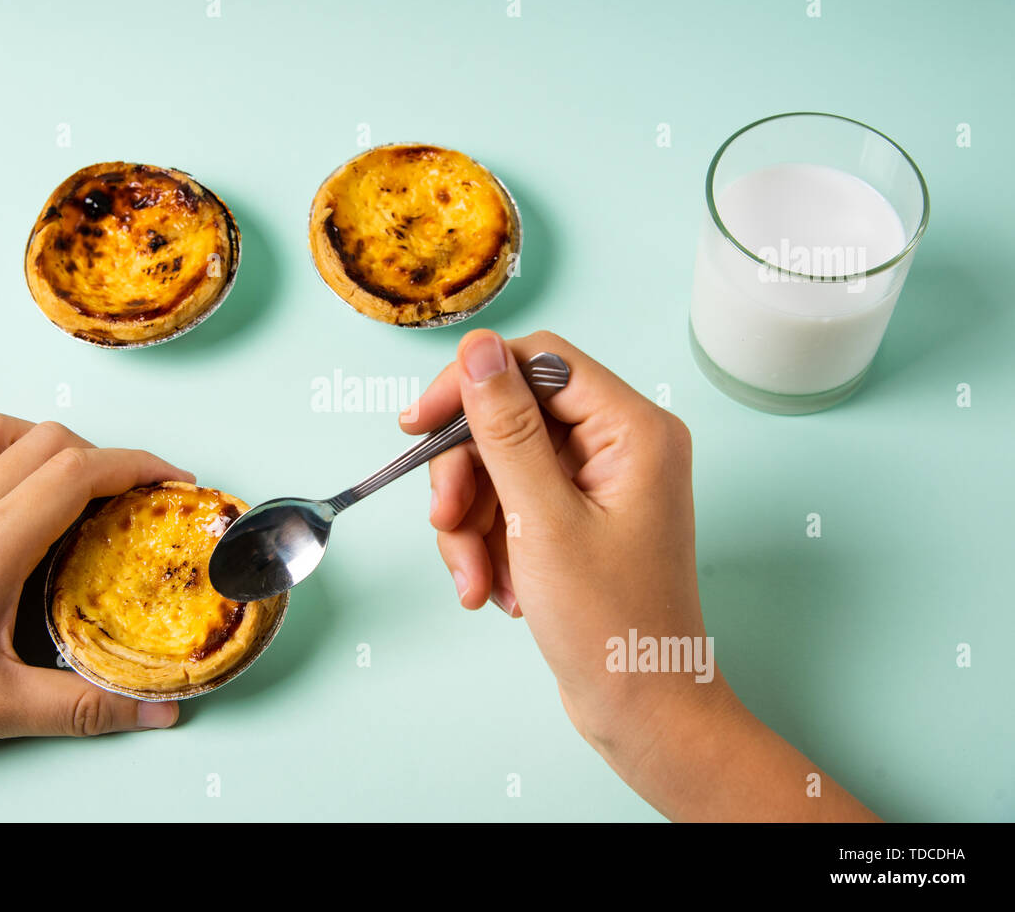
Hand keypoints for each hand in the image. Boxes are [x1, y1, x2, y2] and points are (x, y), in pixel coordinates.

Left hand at [0, 413, 188, 785]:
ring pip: (2, 432)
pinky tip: (22, 510)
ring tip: (85, 490)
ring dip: (54, 444)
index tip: (177, 485)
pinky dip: (11, 458)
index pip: (78, 471)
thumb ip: (83, 707)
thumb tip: (158, 712)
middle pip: (50, 441)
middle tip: (144, 499)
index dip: (139, 466)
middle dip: (111, 457)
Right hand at [402, 330, 876, 819]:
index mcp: (633, 429)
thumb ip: (506, 429)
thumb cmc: (611, 626)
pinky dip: (489, 544)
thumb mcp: (542, 521)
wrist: (641, 711)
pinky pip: (510, 505)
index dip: (470, 384)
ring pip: (501, 467)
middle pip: (510, 418)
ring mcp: (598, 484)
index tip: (418, 425)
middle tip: (445, 523)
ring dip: (471, 523)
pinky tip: (494, 590)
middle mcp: (620, 445)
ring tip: (473, 581)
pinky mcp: (577, 518)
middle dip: (467, 476)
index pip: (538, 361)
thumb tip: (478, 349)